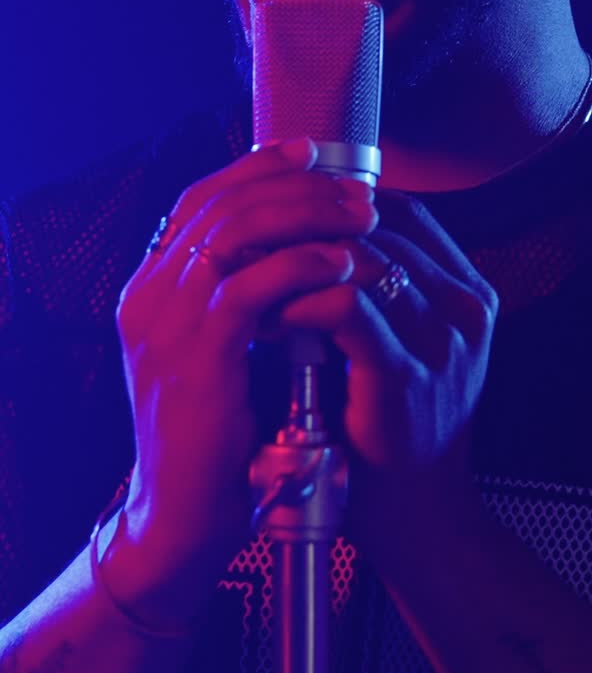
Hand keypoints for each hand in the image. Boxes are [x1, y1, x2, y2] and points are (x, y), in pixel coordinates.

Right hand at [114, 138, 377, 587]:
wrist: (182, 519)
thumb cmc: (217, 439)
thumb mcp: (219, 355)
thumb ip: (240, 299)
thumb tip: (297, 245)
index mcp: (151, 289)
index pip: (200, 200)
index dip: (257, 169)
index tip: (313, 153)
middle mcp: (147, 296)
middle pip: (223, 204)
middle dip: (298, 185)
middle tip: (358, 190)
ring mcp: (164, 324)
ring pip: (237, 233)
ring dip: (308, 215)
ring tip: (363, 216)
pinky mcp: (196, 357)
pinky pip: (252, 289)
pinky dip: (303, 268)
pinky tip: (344, 266)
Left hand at [275, 191, 497, 544]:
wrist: (414, 516)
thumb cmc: (391, 428)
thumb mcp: (399, 345)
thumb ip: (376, 292)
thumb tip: (310, 231)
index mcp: (468, 292)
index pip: (400, 211)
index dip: (336, 202)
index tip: (281, 215)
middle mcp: (466, 308)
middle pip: (379, 226)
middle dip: (307, 226)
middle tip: (248, 235)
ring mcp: (444, 342)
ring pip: (360, 259)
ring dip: (295, 262)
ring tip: (250, 275)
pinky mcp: (409, 376)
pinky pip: (345, 310)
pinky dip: (297, 304)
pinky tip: (263, 319)